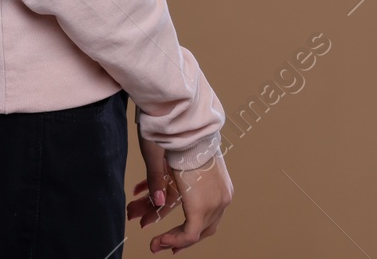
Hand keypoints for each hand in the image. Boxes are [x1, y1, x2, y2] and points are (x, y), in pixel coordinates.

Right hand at [128, 124, 232, 252]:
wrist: (184, 129)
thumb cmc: (178, 138)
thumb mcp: (174, 164)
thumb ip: (167, 184)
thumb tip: (158, 200)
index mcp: (220, 186)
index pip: (210, 217)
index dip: (192, 229)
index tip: (175, 236)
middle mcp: (220, 198)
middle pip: (203, 228)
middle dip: (181, 239)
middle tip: (167, 246)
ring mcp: (212, 203)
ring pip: (194, 232)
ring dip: (172, 240)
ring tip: (156, 246)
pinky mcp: (199, 206)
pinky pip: (189, 233)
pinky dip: (174, 238)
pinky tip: (159, 240)